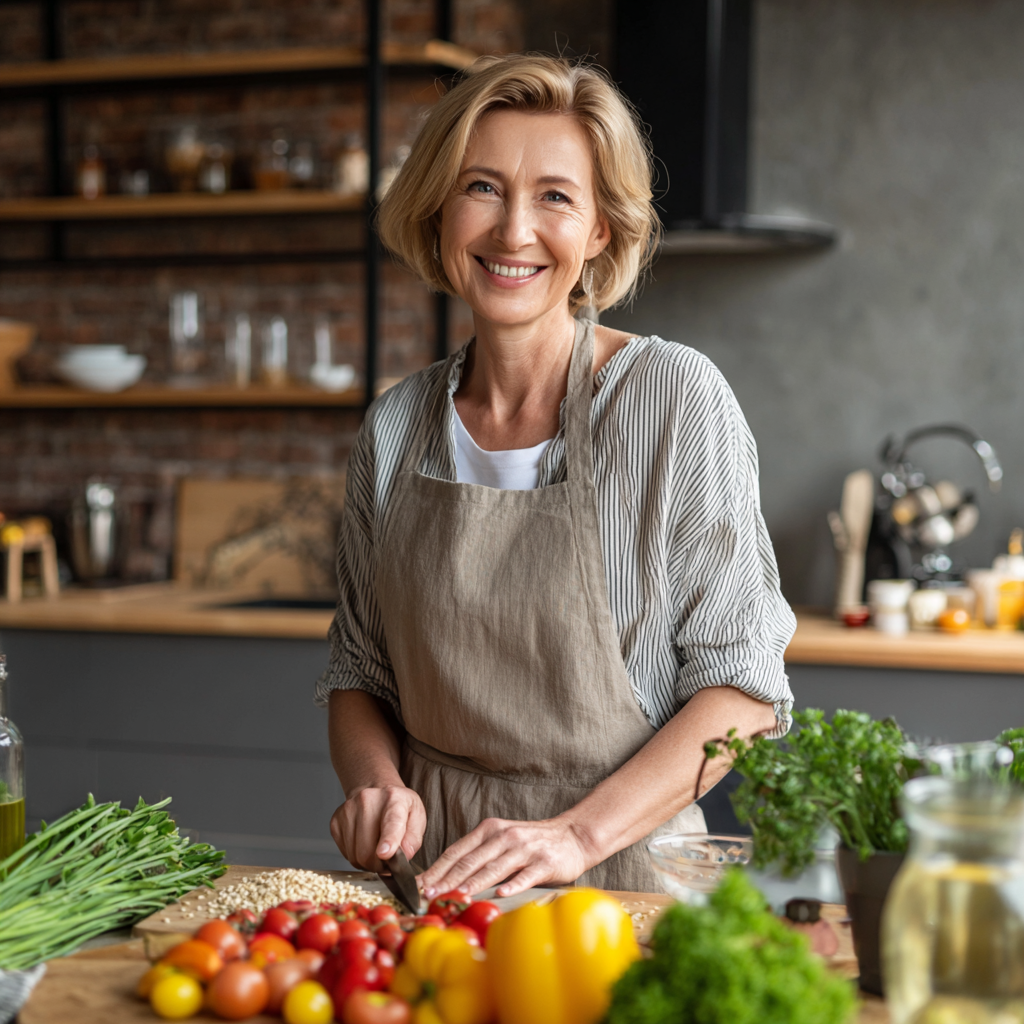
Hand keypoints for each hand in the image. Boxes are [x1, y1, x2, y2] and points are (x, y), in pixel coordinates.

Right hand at [330, 784, 426, 872]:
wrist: (376, 790)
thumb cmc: (398, 806)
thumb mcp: (417, 816)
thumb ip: (413, 838)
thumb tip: (405, 855)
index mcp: (394, 799)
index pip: (391, 822)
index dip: (388, 840)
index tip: (385, 853)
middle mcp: (367, 801)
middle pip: (368, 850)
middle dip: (379, 865)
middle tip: (388, 861)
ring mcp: (348, 811)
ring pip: (355, 856)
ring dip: (368, 862)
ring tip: (377, 849)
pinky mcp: (336, 822)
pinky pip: (346, 854)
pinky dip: (357, 856)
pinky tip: (365, 844)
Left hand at [418, 816, 596, 898]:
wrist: (572, 835)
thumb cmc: (532, 842)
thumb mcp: (502, 840)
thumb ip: (479, 854)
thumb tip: (446, 878)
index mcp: (490, 830)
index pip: (457, 851)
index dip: (438, 868)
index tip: (421, 885)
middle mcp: (504, 836)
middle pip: (471, 860)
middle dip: (448, 879)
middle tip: (431, 894)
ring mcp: (525, 848)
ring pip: (495, 867)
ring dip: (474, 882)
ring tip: (458, 895)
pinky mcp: (544, 862)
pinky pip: (526, 875)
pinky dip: (513, 884)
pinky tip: (501, 893)